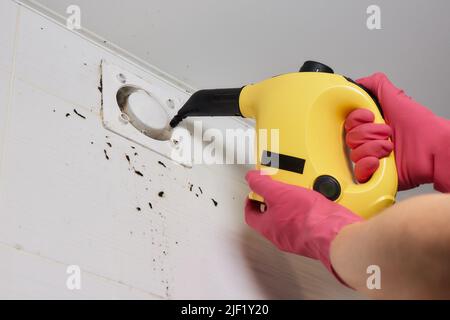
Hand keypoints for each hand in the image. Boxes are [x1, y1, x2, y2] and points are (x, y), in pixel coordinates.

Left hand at [245, 170, 361, 281]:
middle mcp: (281, 236)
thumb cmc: (308, 218)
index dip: (251, 200)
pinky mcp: (315, 235)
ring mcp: (299, 237)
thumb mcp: (278, 193)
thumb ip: (262, 184)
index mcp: (267, 228)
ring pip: (289, 219)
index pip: (250, 215)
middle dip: (273, 201)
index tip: (255, 191)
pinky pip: (307, 221)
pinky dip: (308, 211)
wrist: (336, 233)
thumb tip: (251, 178)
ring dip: (292, 205)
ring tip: (297, 192)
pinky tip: (314, 201)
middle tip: (277, 189)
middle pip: (270, 216)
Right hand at [345, 73, 449, 191]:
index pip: (349, 123)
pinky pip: (358, 172)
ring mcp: (372, 159)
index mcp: (372, 125)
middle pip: (350, 138)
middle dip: (369, 134)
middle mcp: (370, 141)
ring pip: (354, 154)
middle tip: (387, 132)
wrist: (434, 151)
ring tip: (389, 148)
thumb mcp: (397, 98)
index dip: (357, 119)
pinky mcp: (374, 175)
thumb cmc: (421, 128)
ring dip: (373, 148)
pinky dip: (368, 166)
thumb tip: (360, 81)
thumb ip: (377, 85)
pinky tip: (380, 162)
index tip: (370, 117)